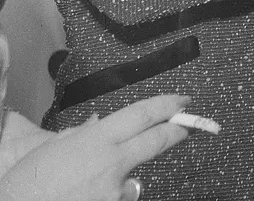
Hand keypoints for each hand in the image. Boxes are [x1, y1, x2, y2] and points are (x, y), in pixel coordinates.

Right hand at [0, 94, 194, 200]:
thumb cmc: (25, 184)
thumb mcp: (53, 149)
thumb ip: (82, 135)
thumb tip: (98, 124)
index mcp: (97, 139)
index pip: (143, 114)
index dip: (167, 105)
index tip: (184, 100)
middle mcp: (112, 163)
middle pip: (157, 141)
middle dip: (177, 131)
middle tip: (189, 125)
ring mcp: (114, 192)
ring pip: (133, 178)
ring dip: (122, 178)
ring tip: (85, 185)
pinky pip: (118, 199)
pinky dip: (108, 197)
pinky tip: (83, 198)